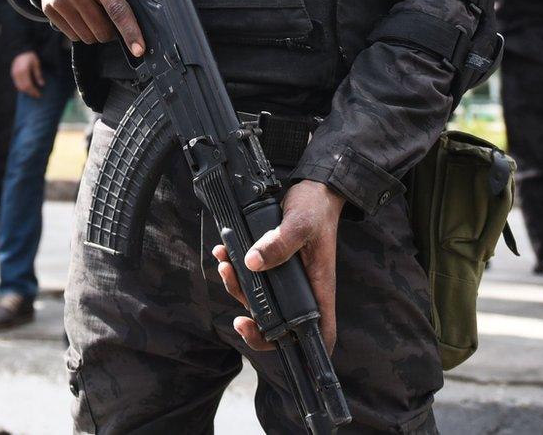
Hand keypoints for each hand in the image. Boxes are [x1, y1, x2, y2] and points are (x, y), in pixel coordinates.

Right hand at [10, 51, 43, 97]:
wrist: (21, 51)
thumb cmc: (30, 57)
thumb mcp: (36, 64)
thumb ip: (38, 74)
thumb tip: (42, 85)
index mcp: (24, 71)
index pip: (28, 85)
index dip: (33, 91)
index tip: (39, 95)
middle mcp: (17, 73)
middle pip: (23, 87)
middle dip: (30, 93)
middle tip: (37, 95)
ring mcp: (14, 74)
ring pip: (19, 87)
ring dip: (26, 91)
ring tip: (33, 92)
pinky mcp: (12, 74)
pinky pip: (17, 84)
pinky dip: (22, 88)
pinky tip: (28, 88)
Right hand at [35, 0, 144, 53]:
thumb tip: (140, 8)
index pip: (117, 10)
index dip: (130, 32)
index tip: (138, 49)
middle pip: (103, 31)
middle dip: (113, 31)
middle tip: (113, 19)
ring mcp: (60, 0)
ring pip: (88, 36)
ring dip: (96, 32)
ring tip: (96, 13)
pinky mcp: (49, 8)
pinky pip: (72, 34)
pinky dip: (81, 30)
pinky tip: (82, 13)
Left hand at [211, 180, 344, 352]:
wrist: (313, 189)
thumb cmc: (315, 209)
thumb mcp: (299, 223)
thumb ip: (280, 242)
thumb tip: (253, 262)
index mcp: (318, 288)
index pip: (319, 333)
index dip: (303, 352)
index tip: (274, 345)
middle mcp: (303, 290)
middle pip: (279, 323)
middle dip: (253, 322)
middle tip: (237, 317)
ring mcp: (287, 281)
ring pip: (259, 300)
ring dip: (236, 288)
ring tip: (224, 264)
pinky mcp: (273, 267)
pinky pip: (251, 278)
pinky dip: (234, 270)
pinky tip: (223, 253)